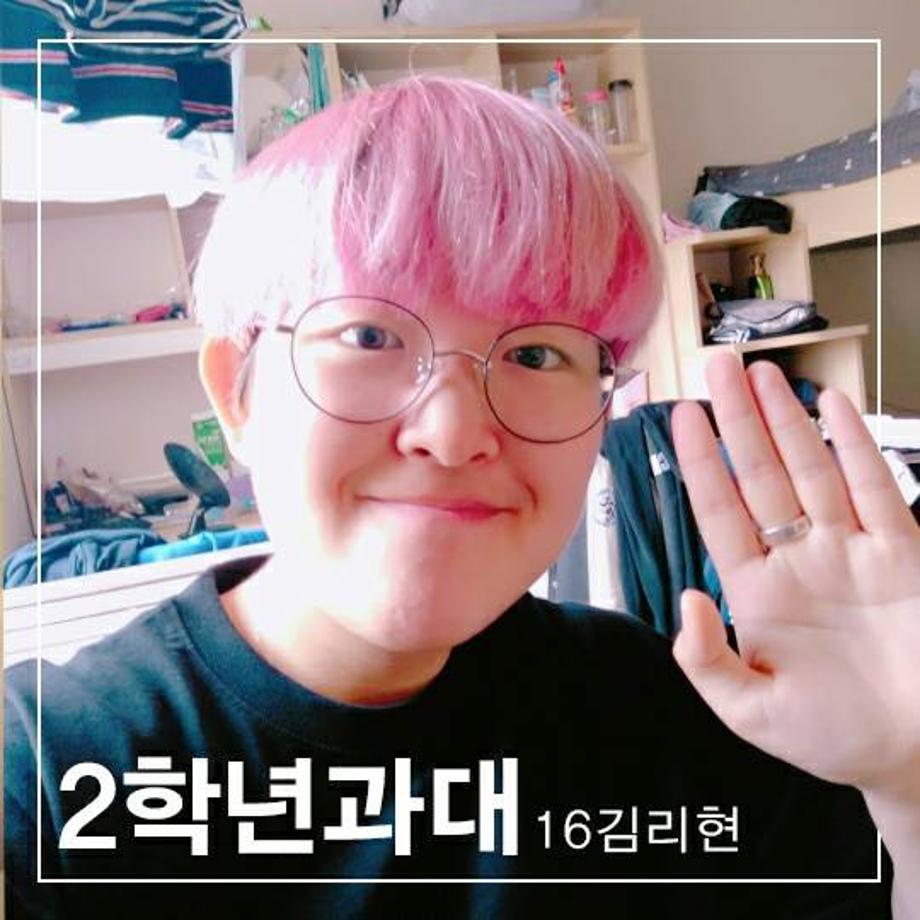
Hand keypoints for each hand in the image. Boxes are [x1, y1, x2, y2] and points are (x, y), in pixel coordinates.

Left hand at [670, 353, 919, 800]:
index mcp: (757, 591)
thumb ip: (707, 661)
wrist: (918, 754)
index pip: (719, 510)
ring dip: (785, 420)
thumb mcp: (752, 713)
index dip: (700, 462)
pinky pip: (875, 487)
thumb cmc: (834, 737)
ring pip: (811, 468)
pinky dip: (854, 445)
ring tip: (760, 374)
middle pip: (760, 473)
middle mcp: (799, 560)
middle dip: (736, 419)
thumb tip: (686, 601)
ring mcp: (850, 551)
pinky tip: (830, 407)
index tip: (680, 416)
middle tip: (716, 366)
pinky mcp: (902, 554)